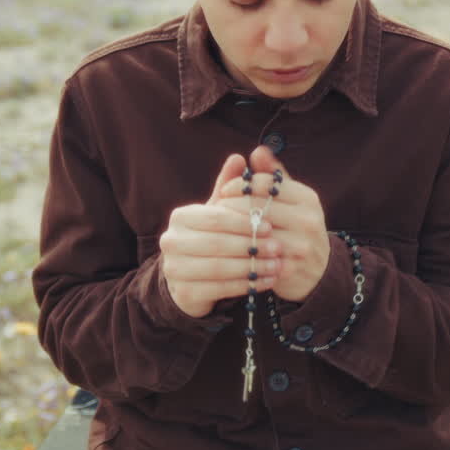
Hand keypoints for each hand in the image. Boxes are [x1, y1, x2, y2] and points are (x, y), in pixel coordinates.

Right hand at [159, 153, 281, 317]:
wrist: (190, 279)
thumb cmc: (210, 238)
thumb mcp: (219, 213)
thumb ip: (228, 187)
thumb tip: (239, 156)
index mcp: (180, 217)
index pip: (216, 216)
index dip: (245, 222)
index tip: (271, 226)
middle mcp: (170, 241)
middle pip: (218, 243)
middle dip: (252, 245)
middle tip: (279, 248)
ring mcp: (174, 269)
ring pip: (220, 267)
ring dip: (252, 267)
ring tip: (277, 266)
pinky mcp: (183, 293)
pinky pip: (219, 288)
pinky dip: (246, 285)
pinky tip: (265, 281)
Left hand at [217, 145, 329, 303]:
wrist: (318, 270)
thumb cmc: (296, 227)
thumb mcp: (290, 199)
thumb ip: (274, 176)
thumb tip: (258, 151)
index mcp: (307, 198)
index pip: (266, 183)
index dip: (240, 184)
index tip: (224, 189)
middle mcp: (308, 220)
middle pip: (258, 207)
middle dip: (231, 206)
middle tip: (215, 208)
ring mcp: (301, 246)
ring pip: (255, 233)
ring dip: (232, 230)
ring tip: (218, 227)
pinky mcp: (290, 268)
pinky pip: (257, 257)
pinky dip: (239, 251)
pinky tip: (228, 247)